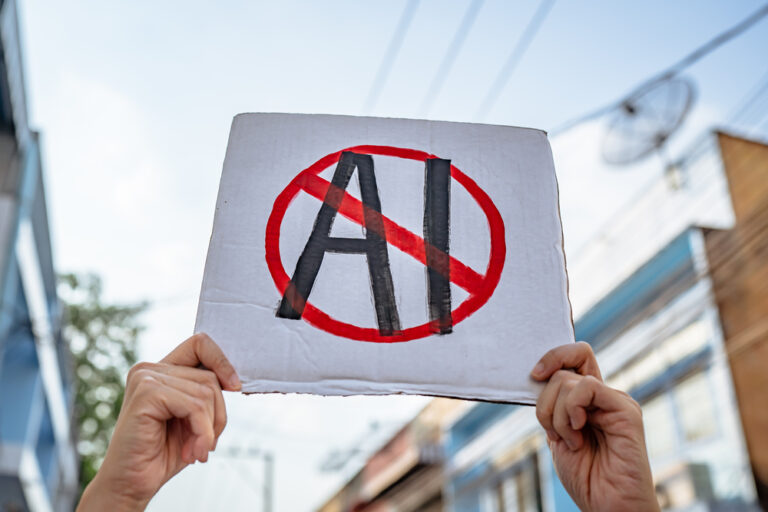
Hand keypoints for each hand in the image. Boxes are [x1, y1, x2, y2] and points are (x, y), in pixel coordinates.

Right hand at [78, 333, 240, 510]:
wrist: (131, 485)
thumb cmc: (163, 453)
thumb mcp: (194, 418)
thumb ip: (207, 394)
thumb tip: (234, 380)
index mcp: (161, 370)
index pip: (200, 343)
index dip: (222, 362)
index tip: (234, 387)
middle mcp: (150, 369)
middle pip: (210, 377)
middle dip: (216, 415)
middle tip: (203, 443)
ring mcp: (145, 378)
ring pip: (206, 392)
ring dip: (208, 429)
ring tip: (195, 450)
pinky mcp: (146, 393)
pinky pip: (194, 406)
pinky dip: (201, 432)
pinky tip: (192, 452)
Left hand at [531, 342, 658, 511]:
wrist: (608, 505)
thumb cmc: (586, 476)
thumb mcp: (557, 434)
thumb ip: (553, 407)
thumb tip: (538, 376)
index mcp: (587, 400)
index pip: (574, 356)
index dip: (552, 356)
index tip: (534, 375)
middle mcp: (603, 396)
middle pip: (563, 370)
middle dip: (545, 403)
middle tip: (555, 433)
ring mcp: (615, 401)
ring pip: (568, 380)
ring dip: (556, 415)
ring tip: (572, 441)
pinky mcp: (626, 410)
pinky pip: (588, 387)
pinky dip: (572, 409)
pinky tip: (579, 432)